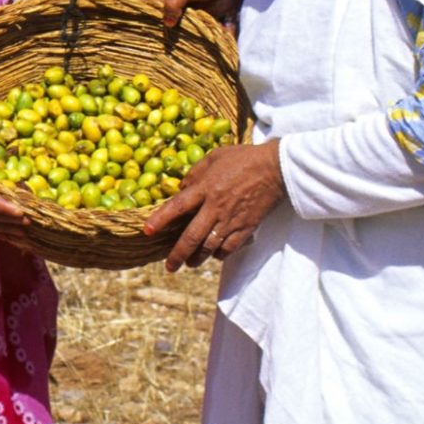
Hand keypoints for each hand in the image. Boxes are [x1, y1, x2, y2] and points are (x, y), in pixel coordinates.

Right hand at [116, 0, 258, 27]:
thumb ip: (173, 3)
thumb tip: (166, 24)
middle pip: (144, 6)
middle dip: (131, 14)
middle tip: (113, 26)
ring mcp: (177, 8)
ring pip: (159, 19)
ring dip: (151, 28)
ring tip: (133, 41)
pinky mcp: (190, 19)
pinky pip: (176, 29)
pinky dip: (170, 36)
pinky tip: (161, 46)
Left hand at [142, 140, 284, 270]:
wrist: (276, 168)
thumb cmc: (243, 158)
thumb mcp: (214, 157)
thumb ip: (195, 173)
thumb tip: (181, 188)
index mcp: (205, 188)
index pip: (177, 206)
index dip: (160, 219)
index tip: (147, 231)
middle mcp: (215, 207)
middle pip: (192, 236)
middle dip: (178, 254)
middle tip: (169, 266)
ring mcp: (232, 220)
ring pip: (210, 246)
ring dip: (197, 258)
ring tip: (189, 263)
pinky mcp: (247, 228)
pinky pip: (229, 248)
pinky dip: (219, 254)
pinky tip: (214, 255)